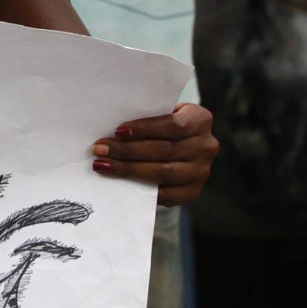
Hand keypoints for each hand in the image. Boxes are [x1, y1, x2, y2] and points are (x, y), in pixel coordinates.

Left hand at [92, 103, 217, 206]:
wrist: (182, 146)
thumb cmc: (164, 125)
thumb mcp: (164, 113)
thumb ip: (148, 117)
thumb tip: (111, 127)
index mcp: (201, 119)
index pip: (173, 124)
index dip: (145, 128)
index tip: (118, 131)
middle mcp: (206, 146)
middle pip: (164, 150)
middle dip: (128, 150)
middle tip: (100, 149)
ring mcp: (202, 171)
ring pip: (162, 172)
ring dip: (128, 169)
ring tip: (103, 165)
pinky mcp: (193, 192)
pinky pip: (166, 194)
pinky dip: (142, 188)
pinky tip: (121, 182)